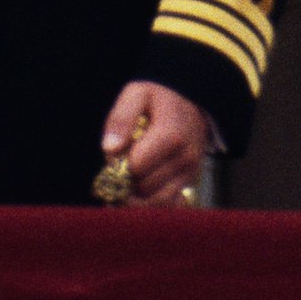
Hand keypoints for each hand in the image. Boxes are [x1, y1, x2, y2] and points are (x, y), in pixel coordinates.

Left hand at [101, 82, 208, 206]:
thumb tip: (109, 150)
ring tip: (120, 184)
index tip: (112, 154)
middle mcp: (184, 159)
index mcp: (170, 136)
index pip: (137, 166)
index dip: (118, 164)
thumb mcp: (136, 93)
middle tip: (115, 170)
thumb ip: (121, 119)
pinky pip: (169, 205)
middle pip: (145, 187)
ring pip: (157, 202)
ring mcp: (189, 173)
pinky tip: (134, 196)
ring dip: (135, 198)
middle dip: (125, 182)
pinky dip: (150, 205)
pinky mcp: (189, 182)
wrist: (191, 102)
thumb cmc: (158, 97)